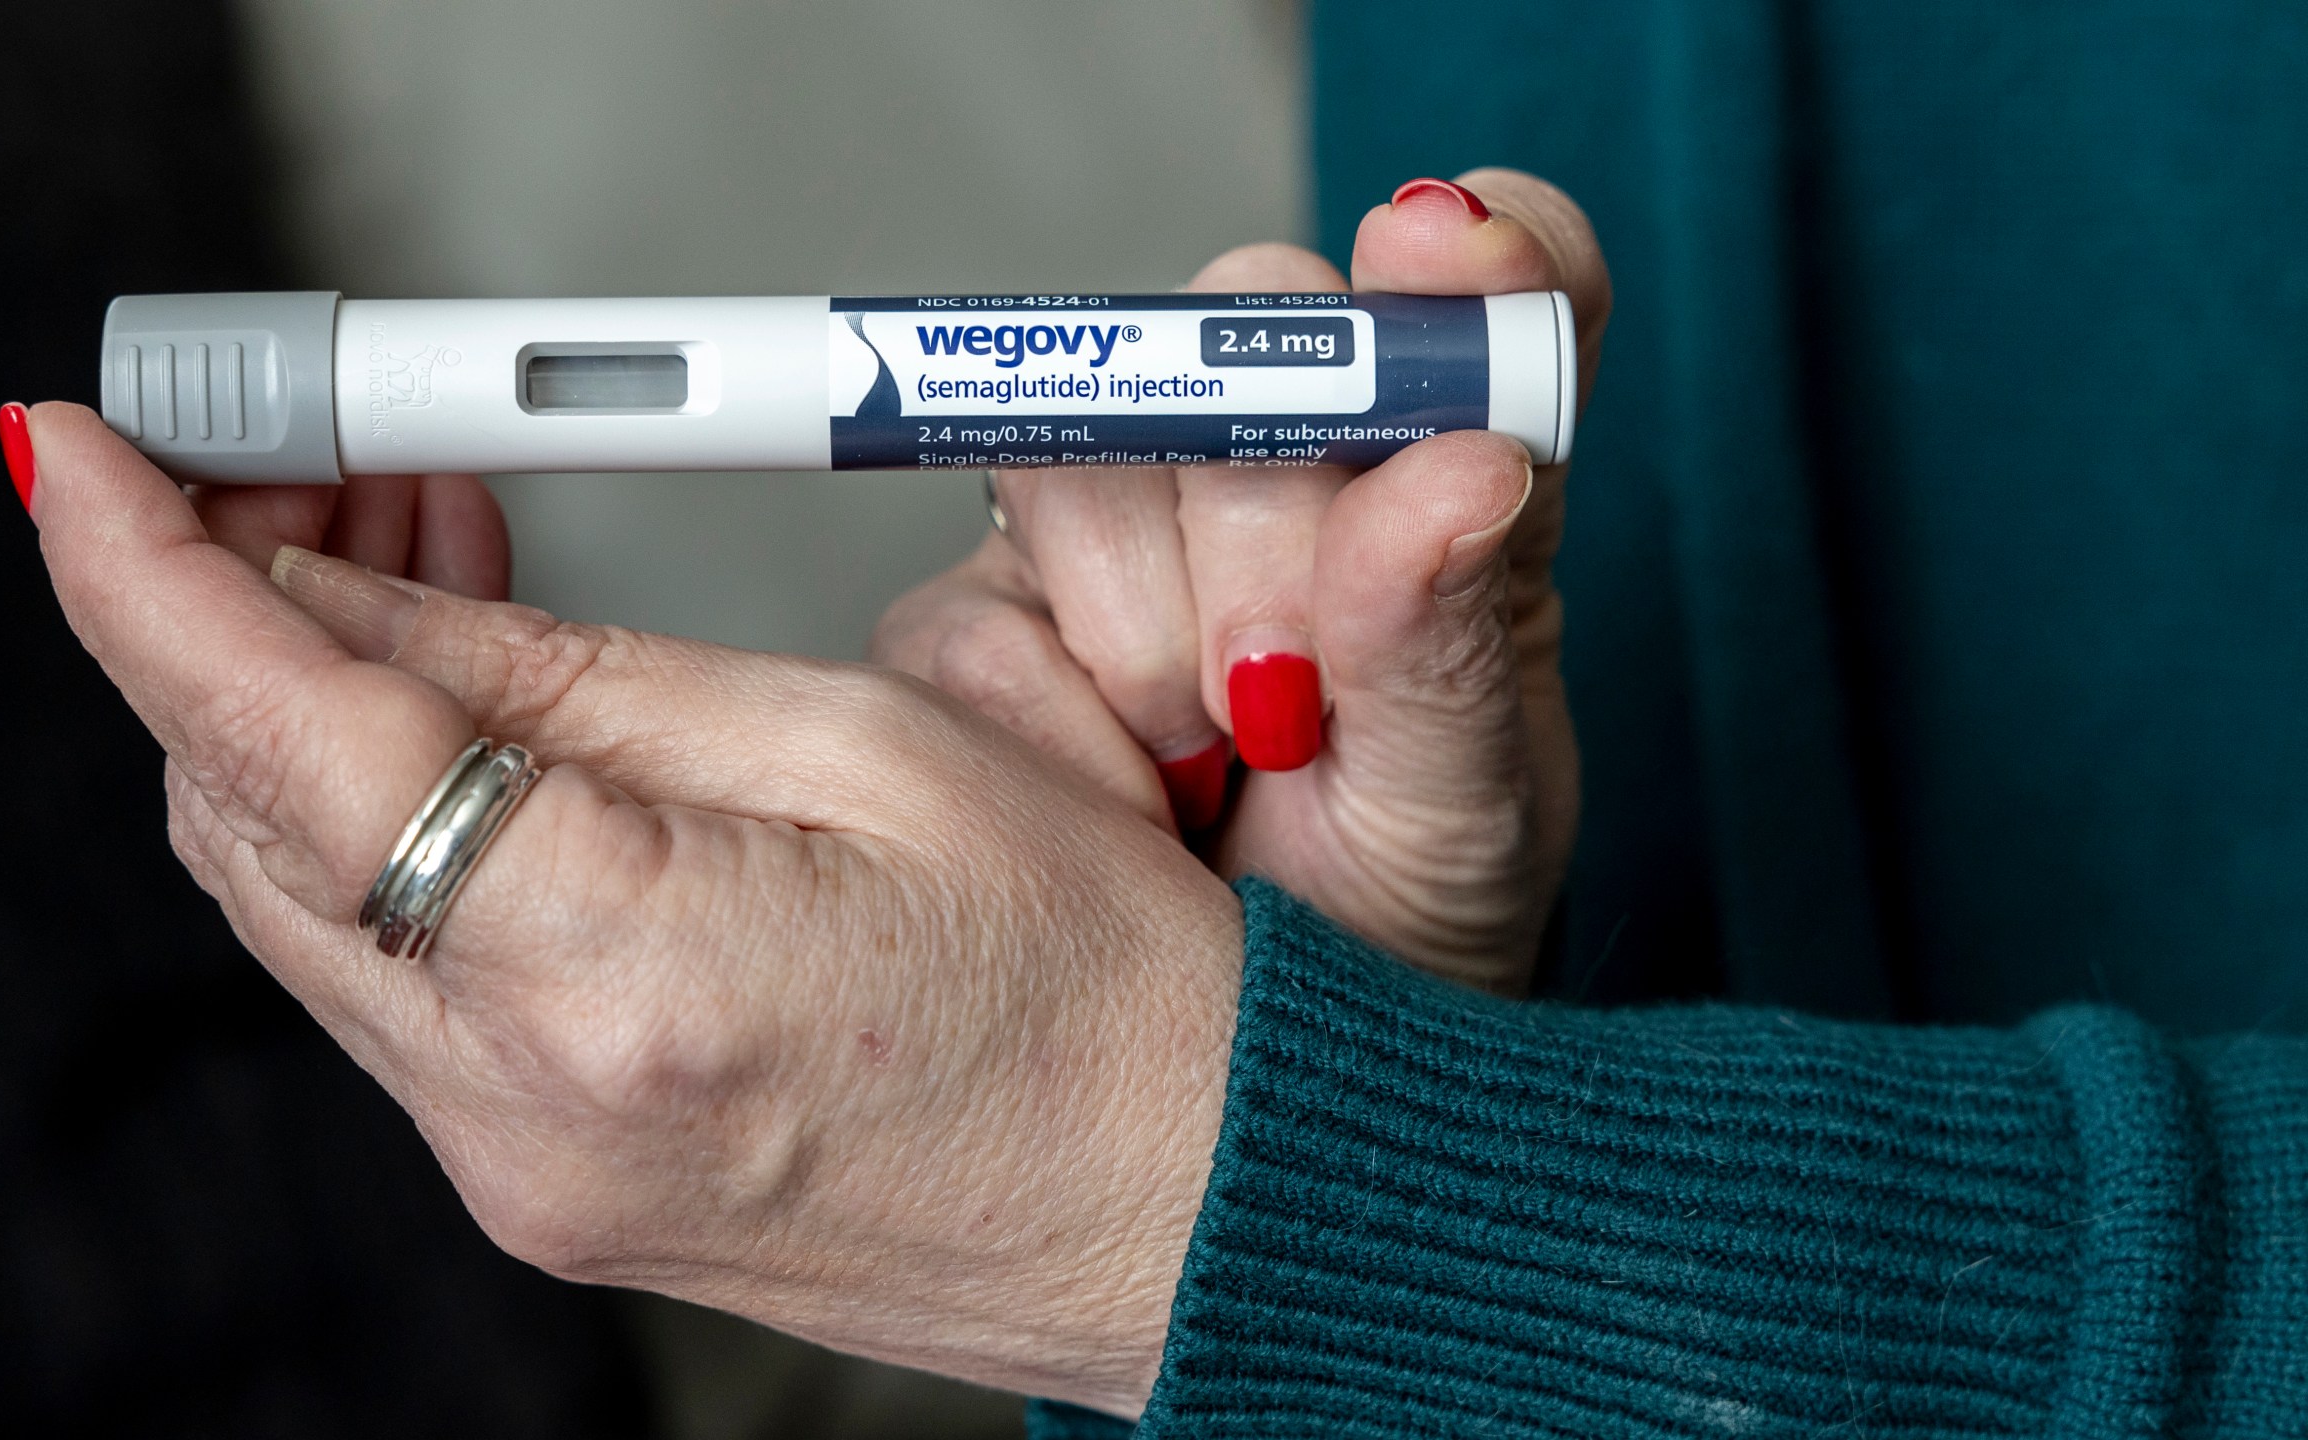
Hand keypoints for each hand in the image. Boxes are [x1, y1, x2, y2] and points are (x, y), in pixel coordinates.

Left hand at [18, 404, 1240, 1417]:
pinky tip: (468, 719)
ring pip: (304, 900)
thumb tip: (366, 599)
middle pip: (253, 826)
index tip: (74, 458)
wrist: (1191, 1209)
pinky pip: (390, 977)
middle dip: (233, 619)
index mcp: (621, 982)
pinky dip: (387, 828)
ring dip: (312, 716)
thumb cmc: (1104, 991)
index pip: (292, 751)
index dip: (149, 582)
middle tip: (307, 460)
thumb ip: (578, 679)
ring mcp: (520, 1171)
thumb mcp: (864, 748)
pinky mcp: (542, 1183)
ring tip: (416, 552)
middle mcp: (526, 1112)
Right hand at [873, 169, 1609, 993]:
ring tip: (1211, 770)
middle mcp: (1282, 475)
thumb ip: (1461, 643)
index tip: (1442, 255)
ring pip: (1084, 460)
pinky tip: (1123, 800)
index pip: (1483, 288)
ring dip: (1149, 643)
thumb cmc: (1392, 939)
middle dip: (1267, 523)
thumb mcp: (1467, 819)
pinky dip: (1053, 728)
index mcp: (1446, 486)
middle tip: (1291, 698)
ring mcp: (1119, 537)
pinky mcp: (981, 621)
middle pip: (1239, 339)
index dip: (1466, 251)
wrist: (1229, 1088)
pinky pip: (975, 614)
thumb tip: (1465, 466)